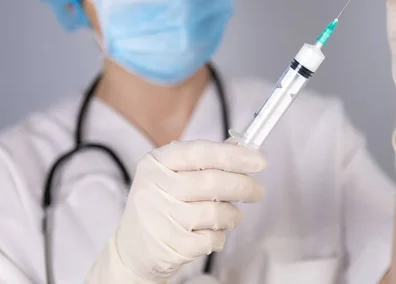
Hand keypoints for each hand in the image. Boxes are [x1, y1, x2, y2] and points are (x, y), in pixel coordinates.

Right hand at [87, 140, 266, 282]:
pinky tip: (212, 233)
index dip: (234, 155)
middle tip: (257, 192)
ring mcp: (159, 218)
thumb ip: (206, 160)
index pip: (201, 152)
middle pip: (212, 182)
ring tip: (231, 216)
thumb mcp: (173, 175)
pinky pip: (211, 238)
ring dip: (232, 215)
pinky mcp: (168, 245)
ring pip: (215, 212)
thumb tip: (243, 148)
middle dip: (244, 186)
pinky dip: (220, 237)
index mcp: (156, 162)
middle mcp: (154, 187)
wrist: (133, 250)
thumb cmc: (162, 204)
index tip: (260, 161)